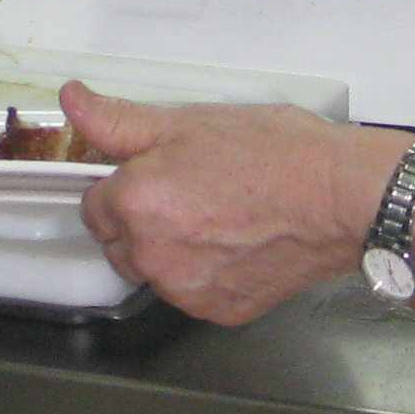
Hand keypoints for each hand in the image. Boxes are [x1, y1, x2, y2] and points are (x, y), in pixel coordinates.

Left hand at [64, 86, 398, 323]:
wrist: (341, 198)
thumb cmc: (275, 154)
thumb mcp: (189, 122)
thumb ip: (118, 120)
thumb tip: (73, 101)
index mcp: (135, 204)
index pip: (93, 204)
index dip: (123, 183)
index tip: (154, 173)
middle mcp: (152, 256)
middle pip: (118, 242)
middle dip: (140, 219)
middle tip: (189, 189)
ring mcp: (186, 290)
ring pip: (154, 270)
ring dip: (170, 248)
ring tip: (218, 214)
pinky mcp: (219, 311)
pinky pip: (192, 291)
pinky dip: (205, 272)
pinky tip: (237, 241)